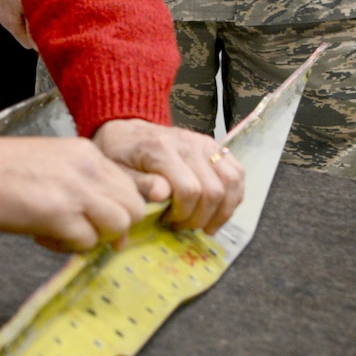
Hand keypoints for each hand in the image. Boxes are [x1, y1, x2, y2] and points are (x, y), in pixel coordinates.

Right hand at [0, 134, 150, 252]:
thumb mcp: (49, 164)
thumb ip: (80, 185)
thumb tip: (104, 220)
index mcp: (84, 152)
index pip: (128, 186)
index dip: (119, 211)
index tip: (100, 223)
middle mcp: (87, 168)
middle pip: (133, 208)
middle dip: (114, 227)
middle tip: (83, 232)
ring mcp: (75, 191)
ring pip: (119, 225)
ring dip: (94, 238)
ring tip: (62, 233)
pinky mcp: (59, 215)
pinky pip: (86, 242)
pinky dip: (67, 247)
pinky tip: (41, 235)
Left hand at [92, 118, 243, 234]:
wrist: (127, 130)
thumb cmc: (120, 155)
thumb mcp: (118, 172)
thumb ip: (139, 185)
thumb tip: (162, 195)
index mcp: (161, 149)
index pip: (189, 190)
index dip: (183, 214)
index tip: (167, 221)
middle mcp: (188, 143)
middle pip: (213, 190)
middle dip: (200, 217)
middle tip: (182, 225)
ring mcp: (204, 143)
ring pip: (230, 182)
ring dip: (221, 211)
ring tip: (203, 224)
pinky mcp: (214, 145)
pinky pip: (237, 173)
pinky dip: (233, 196)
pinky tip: (218, 211)